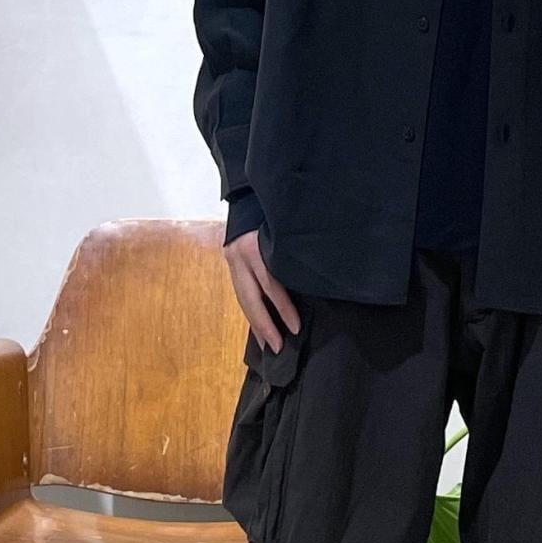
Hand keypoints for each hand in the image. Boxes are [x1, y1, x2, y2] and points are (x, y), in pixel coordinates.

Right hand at [222, 225, 301, 352]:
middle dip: (265, 326)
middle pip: (251, 298)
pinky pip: (241, 294)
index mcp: (256, 246)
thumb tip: (310, 288)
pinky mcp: (231, 263)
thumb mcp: (285, 231)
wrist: (249, 195)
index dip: (283, 308)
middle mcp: (240, 255)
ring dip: (256, 324)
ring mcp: (233, 259)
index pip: (271, 284)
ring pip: (243, 299)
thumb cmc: (274, 213)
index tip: (296, 328)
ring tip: (268, 345)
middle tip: (277, 348)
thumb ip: (292, 256)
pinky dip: (251, 312)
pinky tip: (260, 328)